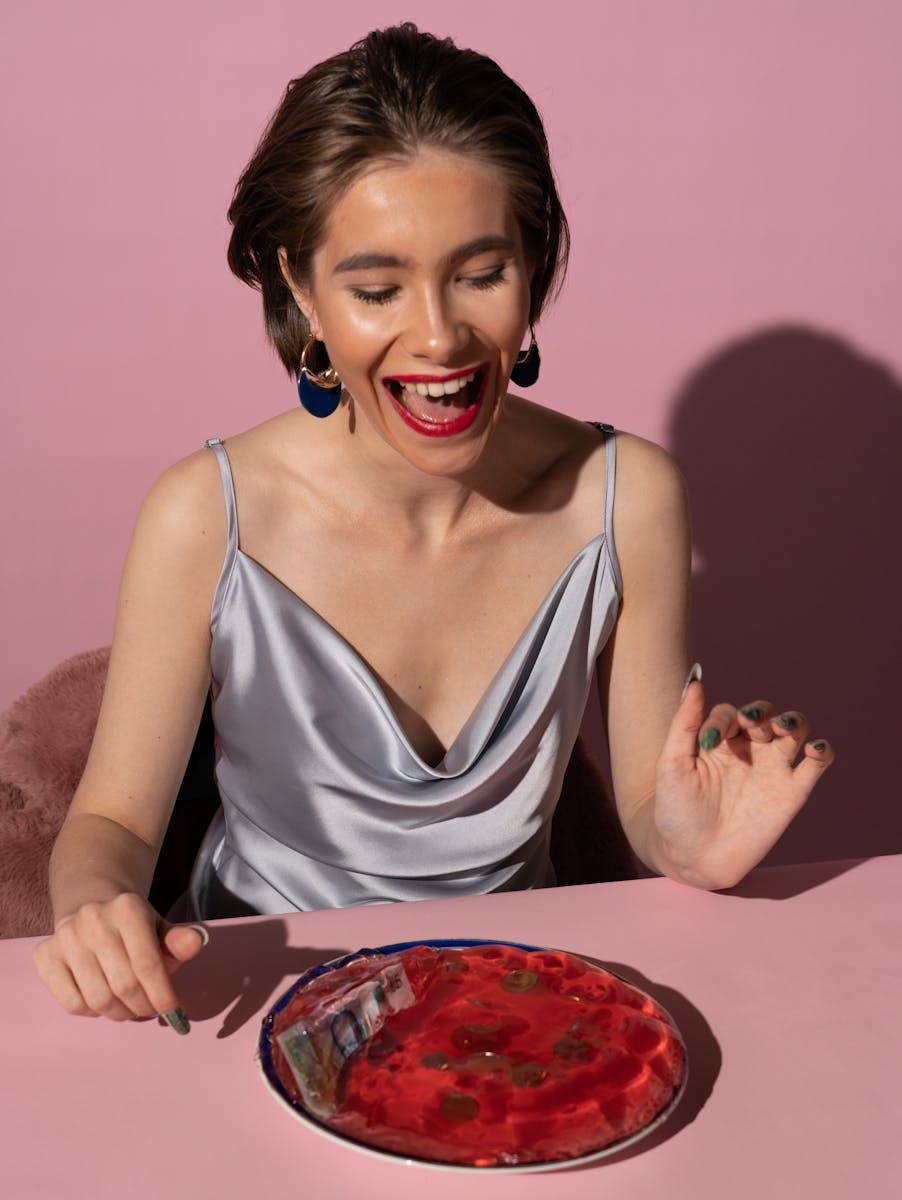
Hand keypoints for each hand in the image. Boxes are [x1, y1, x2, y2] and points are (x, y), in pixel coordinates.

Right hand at [33, 894, 206, 1021]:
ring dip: (120, 1014)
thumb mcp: (160, 927)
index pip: (148, 964)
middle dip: (143, 1007)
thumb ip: (178, 940)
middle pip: (124, 985)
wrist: (91, 904)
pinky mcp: (44, 956)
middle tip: (150, 1011)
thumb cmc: (133, 925)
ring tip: (130, 1009)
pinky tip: (103, 1002)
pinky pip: (71, 1004)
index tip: (174, 1012)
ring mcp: (65, 937)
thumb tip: (197, 942)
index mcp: (128, 908)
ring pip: (98, 999)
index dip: (163, 996)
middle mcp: (93, 919)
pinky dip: (92, 1013)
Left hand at [652, 678, 833, 888]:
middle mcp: (748, 749)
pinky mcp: (792, 792)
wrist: (693, 857)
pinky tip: (813, 749)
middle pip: (766, 714)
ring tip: (783, 728)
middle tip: (750, 723)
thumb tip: (695, 682)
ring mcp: (772, 768)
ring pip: (795, 730)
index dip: (722, 720)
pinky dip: (823, 750)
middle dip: (760, 713)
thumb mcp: (672, 763)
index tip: (709, 743)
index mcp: (720, 740)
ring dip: (794, 721)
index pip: (729, 713)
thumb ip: (684, 723)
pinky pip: (816, 765)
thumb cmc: (676, 810)